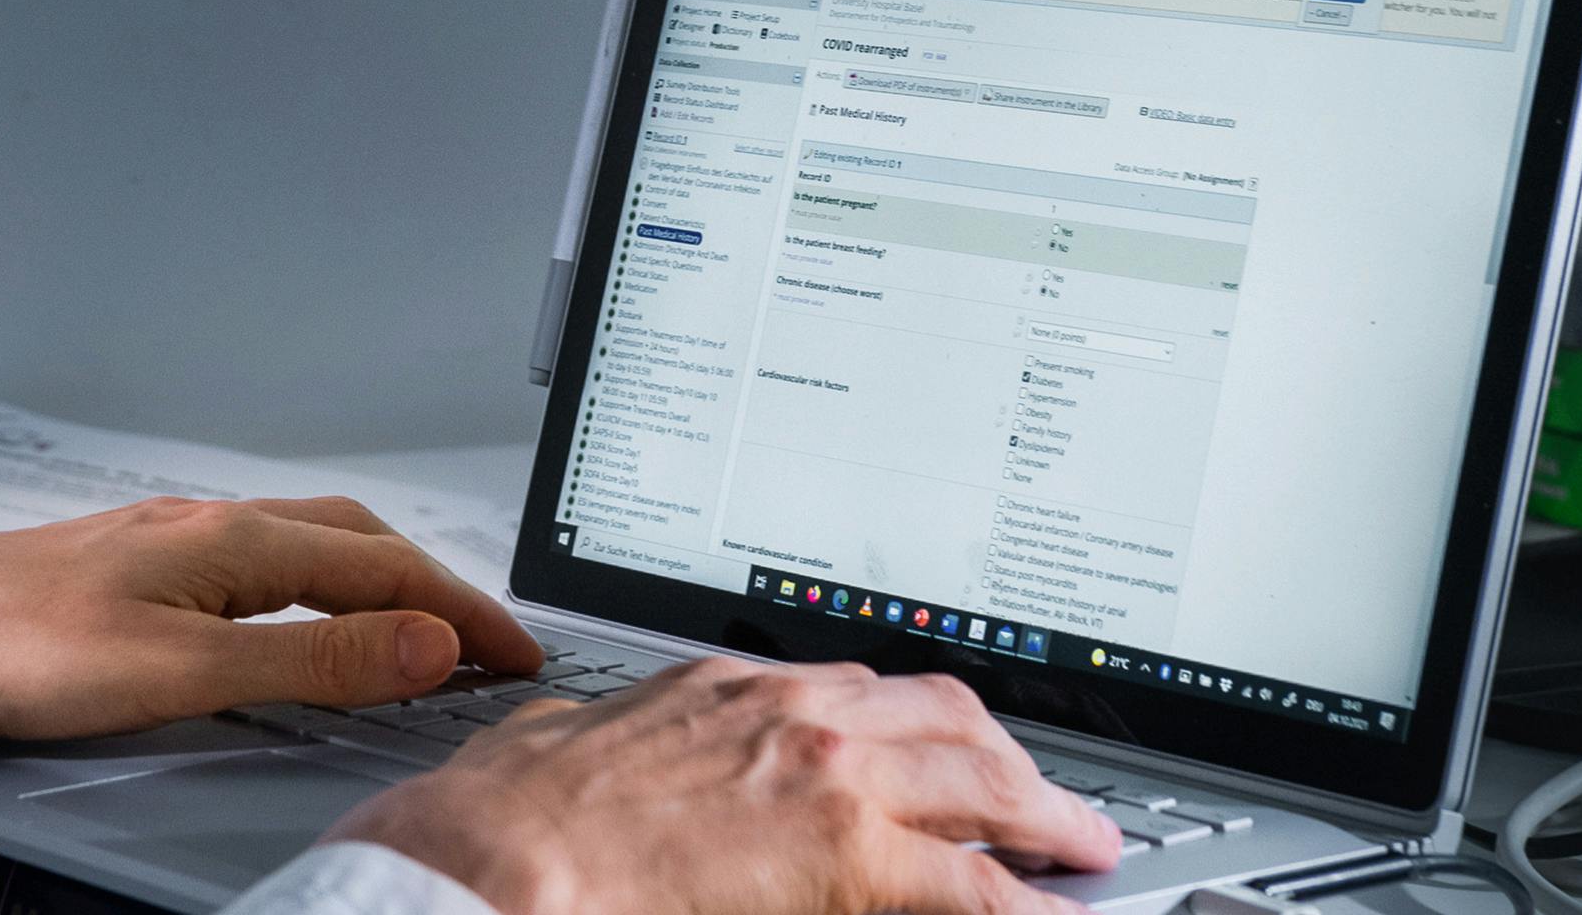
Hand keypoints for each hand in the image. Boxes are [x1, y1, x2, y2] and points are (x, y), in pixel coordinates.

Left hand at [0, 494, 545, 754]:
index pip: (388, 569)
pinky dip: (313, 590)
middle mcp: (206, 523)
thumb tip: (426, 642)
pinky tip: (292, 619)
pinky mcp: (129, 566)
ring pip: (305, 545)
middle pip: (356, 541)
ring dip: (375, 582)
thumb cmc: (11, 650)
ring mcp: (165, 539)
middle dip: (433, 588)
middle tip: (485, 648)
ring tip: (413, 632)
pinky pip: (256, 564)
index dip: (464, 615)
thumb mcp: (183, 672)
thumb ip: (311, 661)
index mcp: (233, 539)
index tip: (519, 657)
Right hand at [328, 655, 1121, 914]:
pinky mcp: (847, 856)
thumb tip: (623, 748)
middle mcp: (798, 715)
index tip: (955, 754)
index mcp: (736, 688)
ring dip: (1040, 814)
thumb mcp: (584, 739)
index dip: (929, 728)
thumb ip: (637, 738)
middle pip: (949, 720)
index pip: (869, 691)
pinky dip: (1021, 902)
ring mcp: (831, 779)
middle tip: (1054, 805)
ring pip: (979, 781)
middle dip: (1012, 762)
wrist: (500, 854)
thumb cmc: (515, 816)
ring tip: (1080, 848)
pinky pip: (968, 884)